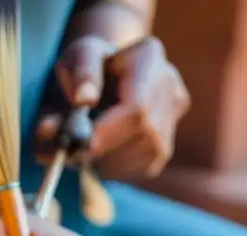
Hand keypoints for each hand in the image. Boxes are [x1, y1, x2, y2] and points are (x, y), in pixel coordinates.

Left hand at [37, 35, 190, 180]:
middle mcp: (170, 87)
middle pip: (146, 135)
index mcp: (150, 57)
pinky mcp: (167, 143)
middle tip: (73, 155)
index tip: (79, 147)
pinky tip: (100, 157)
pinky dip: (118, 169)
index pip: (138, 106)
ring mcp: (173, 118)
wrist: (103, 75)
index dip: (110, 132)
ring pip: (147, 156)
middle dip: (107, 152)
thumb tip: (83, 98)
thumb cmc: (87, 64)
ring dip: (111, 164)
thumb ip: (79, 72)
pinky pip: (145, 167)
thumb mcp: (76, 55)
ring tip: (83, 153)